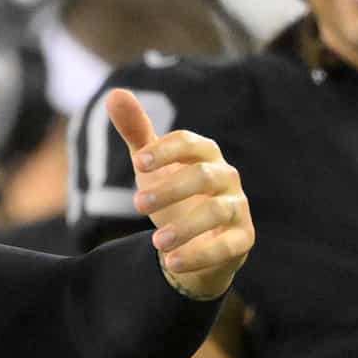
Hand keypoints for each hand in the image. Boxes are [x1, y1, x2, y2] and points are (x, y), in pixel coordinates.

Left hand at [109, 88, 254, 300]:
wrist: (192, 239)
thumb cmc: (172, 193)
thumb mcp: (150, 165)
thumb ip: (136, 132)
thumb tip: (115, 94)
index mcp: (204, 155)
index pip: (191, 143)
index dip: (166, 150)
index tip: (139, 163)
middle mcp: (226, 177)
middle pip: (204, 176)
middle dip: (171, 188)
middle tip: (137, 205)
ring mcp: (238, 208)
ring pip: (219, 211)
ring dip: (186, 226)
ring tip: (156, 242)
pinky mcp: (243, 238)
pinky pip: (228, 246)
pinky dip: (201, 254)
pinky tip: (171, 263)